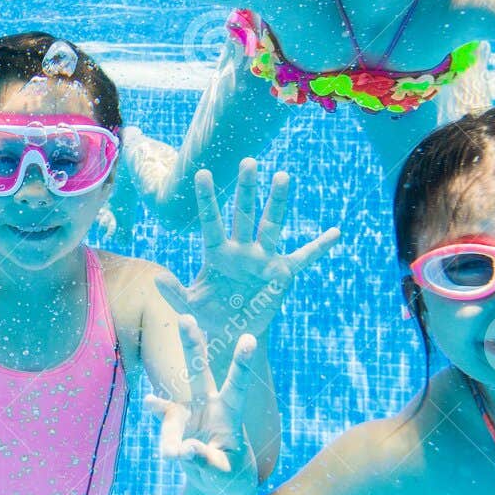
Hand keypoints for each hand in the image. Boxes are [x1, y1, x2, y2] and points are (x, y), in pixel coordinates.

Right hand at [147, 317, 259, 483]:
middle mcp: (209, 404)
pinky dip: (156, 410)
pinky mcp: (174, 423)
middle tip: (186, 317)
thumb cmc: (229, 474)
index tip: (249, 338)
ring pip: (174, 402)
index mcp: (230, 414)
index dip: (241, 363)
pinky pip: (162, 417)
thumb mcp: (223, 473)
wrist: (217, 479)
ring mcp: (189, 412)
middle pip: (198, 370)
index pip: (237, 386)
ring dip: (169, 414)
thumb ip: (207, 461)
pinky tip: (150, 403)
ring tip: (173, 457)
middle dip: (191, 343)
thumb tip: (185, 449)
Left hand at [158, 160, 340, 342]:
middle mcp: (242, 249)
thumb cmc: (209, 315)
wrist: (234, 332)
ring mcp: (263, 258)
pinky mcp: (282, 274)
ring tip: (283, 177)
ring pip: (272, 226)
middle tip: (248, 162)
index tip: (202, 172)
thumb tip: (158, 277)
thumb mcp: (189, 307)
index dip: (206, 198)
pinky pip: (304, 258)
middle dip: (246, 189)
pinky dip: (320, 247)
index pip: (210, 221)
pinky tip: (335, 232)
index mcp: (217, 253)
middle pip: (244, 214)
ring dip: (278, 202)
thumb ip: (174, 294)